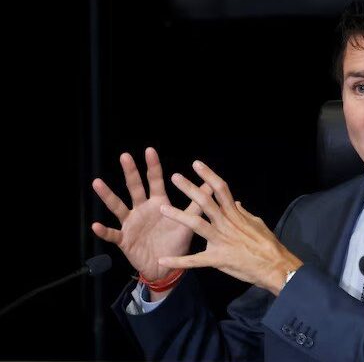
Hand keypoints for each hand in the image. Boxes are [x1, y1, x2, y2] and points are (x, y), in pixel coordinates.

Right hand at [91, 147, 211, 281]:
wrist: (167, 268)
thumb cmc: (176, 242)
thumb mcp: (188, 222)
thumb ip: (197, 204)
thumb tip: (211, 185)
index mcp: (158, 204)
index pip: (155, 181)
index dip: (153, 166)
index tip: (149, 150)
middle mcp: (142, 210)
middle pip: (135, 188)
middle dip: (130, 172)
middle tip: (125, 156)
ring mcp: (132, 223)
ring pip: (117, 206)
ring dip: (108, 195)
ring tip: (97, 183)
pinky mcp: (125, 239)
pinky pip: (112, 234)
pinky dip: (104, 231)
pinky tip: (96, 225)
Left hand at [157, 160, 302, 295]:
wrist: (274, 266)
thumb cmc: (268, 245)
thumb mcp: (257, 223)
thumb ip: (243, 213)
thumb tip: (236, 202)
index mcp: (235, 214)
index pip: (221, 189)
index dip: (208, 175)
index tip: (196, 164)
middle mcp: (226, 224)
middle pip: (206, 202)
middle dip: (190, 188)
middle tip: (175, 177)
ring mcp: (221, 240)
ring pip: (197, 225)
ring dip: (178, 216)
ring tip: (162, 208)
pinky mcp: (218, 258)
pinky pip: (195, 260)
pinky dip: (179, 261)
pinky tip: (163, 260)